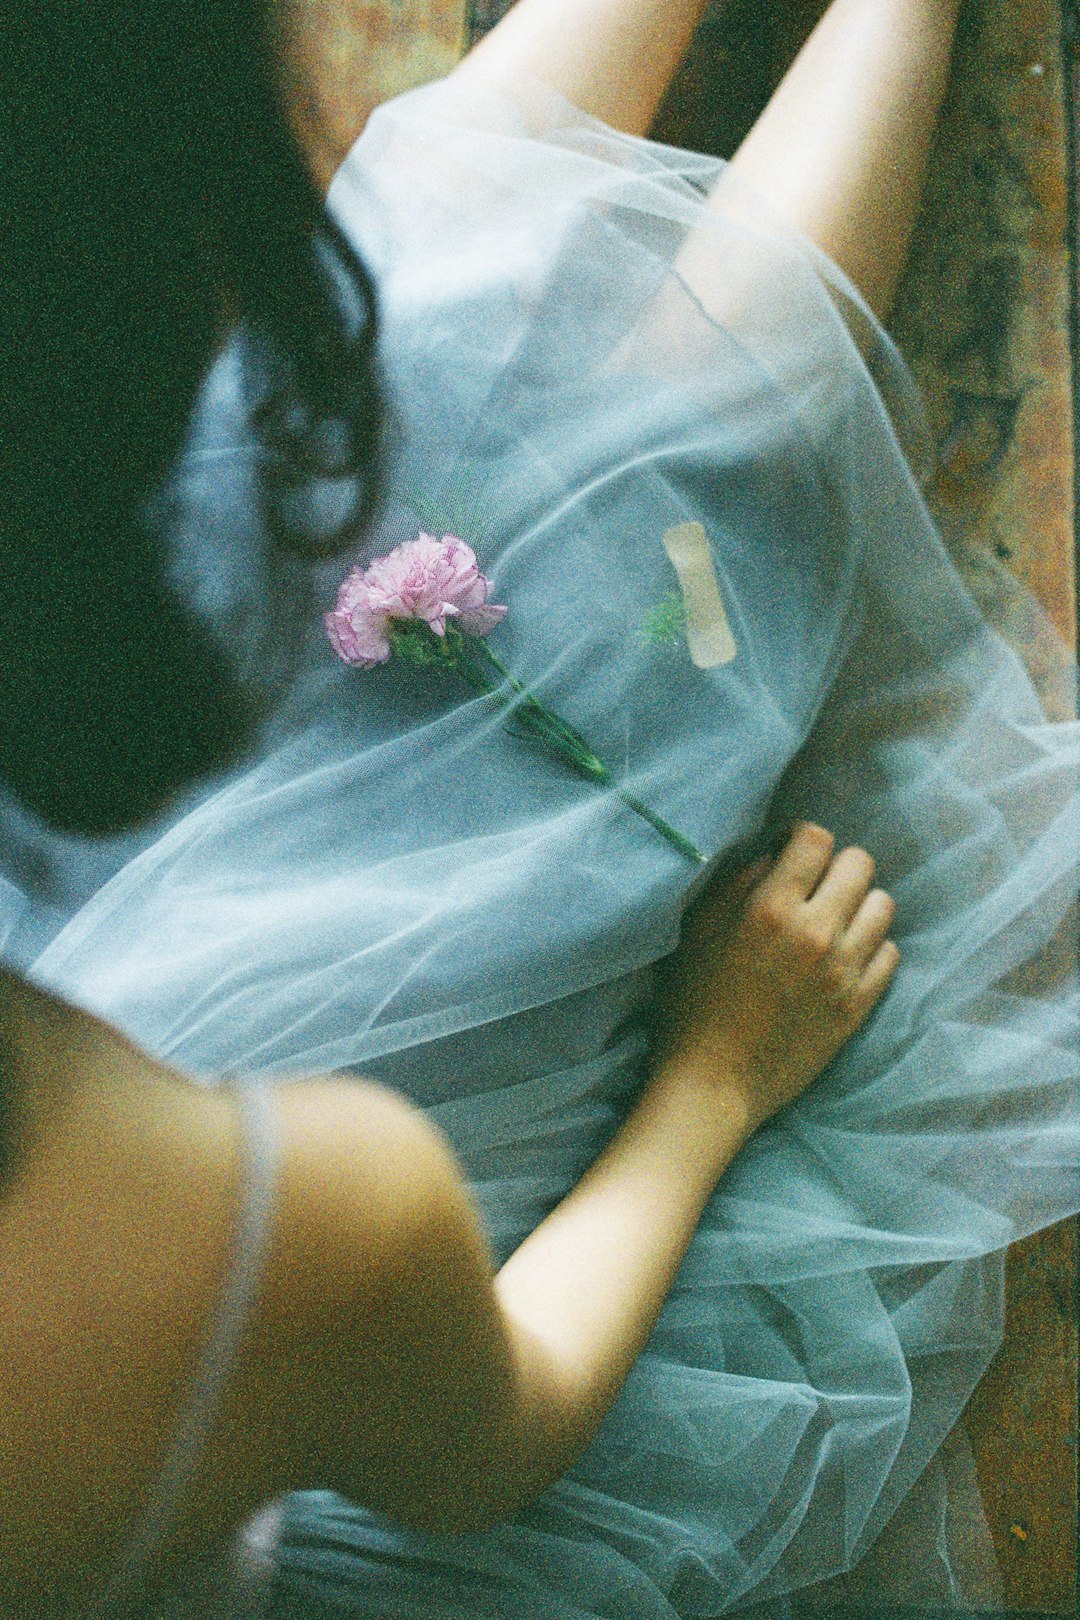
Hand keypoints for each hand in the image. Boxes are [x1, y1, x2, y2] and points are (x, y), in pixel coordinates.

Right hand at [652, 821, 899, 1133]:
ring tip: (834, 921)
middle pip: (859, 864)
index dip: (802, 839)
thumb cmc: (692, 1005)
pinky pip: (890, 954)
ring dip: (859, 905)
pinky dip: (872, 947)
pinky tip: (845, 956)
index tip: (790, 855)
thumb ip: (735, 885)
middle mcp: (817, 933)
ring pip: (883, 906)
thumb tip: (773, 858)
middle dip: (835, 867)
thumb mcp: (697, 932)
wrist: (713, 1082)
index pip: (816, 839)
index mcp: (771, 909)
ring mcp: (844, 971)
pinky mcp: (858, 1005)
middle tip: (814, 887)